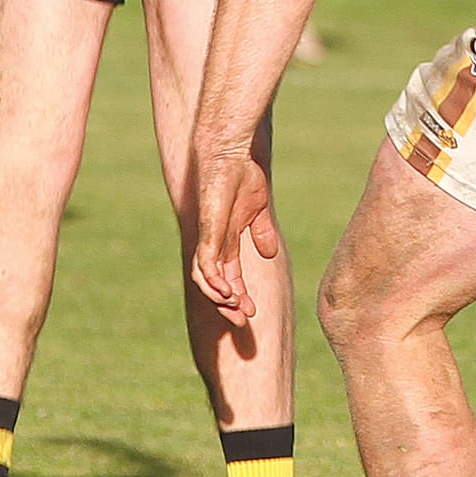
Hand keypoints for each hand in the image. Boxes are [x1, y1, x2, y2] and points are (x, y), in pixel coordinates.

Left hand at [190, 145, 281, 325]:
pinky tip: (226, 292)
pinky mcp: (206, 230)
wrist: (230, 154)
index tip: (253, 314)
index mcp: (227, 243)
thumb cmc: (242, 175)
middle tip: (244, 322)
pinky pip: (205, 262)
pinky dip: (213, 280)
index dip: (239, 298)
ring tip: (237, 310)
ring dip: (220, 298)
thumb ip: (262, 231)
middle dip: (229, 306)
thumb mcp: (258, 209)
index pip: (229, 279)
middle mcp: (214, 245)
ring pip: (206, 279)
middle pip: (215, 286)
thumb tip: (270, 253)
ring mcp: (208, 238)